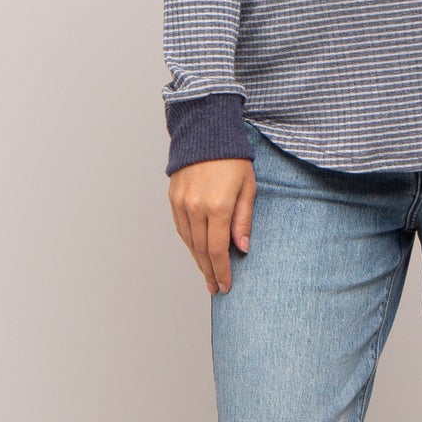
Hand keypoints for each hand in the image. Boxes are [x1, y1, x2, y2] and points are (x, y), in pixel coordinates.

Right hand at [167, 157, 255, 294]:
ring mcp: (181, 203)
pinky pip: (180, 228)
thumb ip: (243, 219)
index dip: (222, 271)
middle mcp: (195, 207)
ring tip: (207, 275)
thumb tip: (242, 248)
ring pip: (189, 242)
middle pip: (202, 250)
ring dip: (198, 261)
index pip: (218, 250)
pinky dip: (189, 243)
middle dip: (210, 272)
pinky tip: (197, 252)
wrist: (206, 133)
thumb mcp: (248, 188)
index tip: (226, 286)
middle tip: (216, 288)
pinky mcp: (173, 198)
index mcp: (217, 206)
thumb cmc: (233, 159)